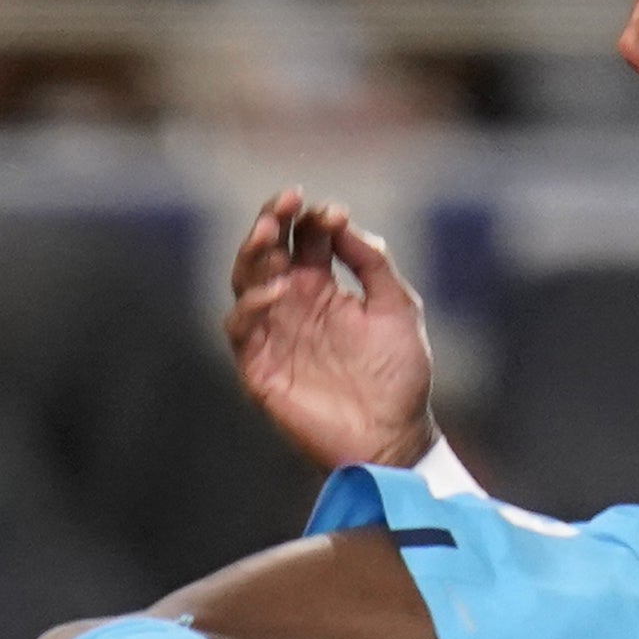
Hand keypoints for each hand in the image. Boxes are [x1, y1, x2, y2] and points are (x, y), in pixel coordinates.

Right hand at [221, 190, 437, 469]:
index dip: (312, 217)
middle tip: (286, 202)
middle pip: (267, 250)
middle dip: (271, 220)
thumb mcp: (399, 308)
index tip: (334, 215)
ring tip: (270, 233)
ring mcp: (274, 332)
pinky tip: (278, 291)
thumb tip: (342, 224)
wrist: (393, 436)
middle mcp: (293, 304)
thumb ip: (373, 263)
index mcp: (324, 286)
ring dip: (252, 253)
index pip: (304, 237)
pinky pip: (239, 327)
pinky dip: (251, 304)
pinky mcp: (259, 365)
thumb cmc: (399, 375)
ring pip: (244, 280)